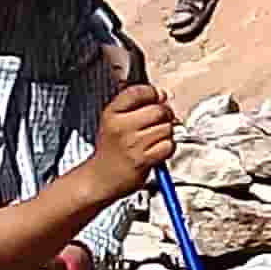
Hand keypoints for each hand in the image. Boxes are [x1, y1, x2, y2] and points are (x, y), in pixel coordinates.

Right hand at [90, 81, 179, 195]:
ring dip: (167, 133)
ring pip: (167, 128)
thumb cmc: (111, 149)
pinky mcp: (143, 160)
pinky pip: (168, 145)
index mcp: (112, 113)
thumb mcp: (113, 120)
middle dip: (166, 114)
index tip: (157, 97)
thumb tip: (162, 95)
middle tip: (161, 121)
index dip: (153, 93)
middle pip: (158, 110)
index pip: (138, 92)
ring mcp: (132, 144)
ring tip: (155, 138)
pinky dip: (167, 148)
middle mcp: (121, 126)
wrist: (102, 177)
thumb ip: (135, 105)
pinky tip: (156, 150)